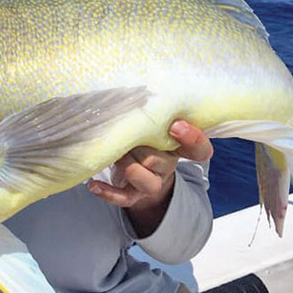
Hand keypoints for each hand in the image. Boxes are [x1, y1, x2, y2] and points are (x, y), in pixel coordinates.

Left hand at [87, 120, 212, 234]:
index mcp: (176, 146)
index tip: (175, 125)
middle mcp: (167, 165)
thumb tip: (131, 93)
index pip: (199, 149)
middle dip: (138, 148)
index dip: (193, 139)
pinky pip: (124, 198)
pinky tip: (93, 185)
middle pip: (160, 160)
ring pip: (147, 181)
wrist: (131, 169)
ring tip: (115, 155)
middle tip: (123, 134)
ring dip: (128, 167)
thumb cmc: (138, 138)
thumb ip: (146, 114)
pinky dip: (108, 192)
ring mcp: (152, 183)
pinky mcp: (134, 196)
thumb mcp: (146, 124)